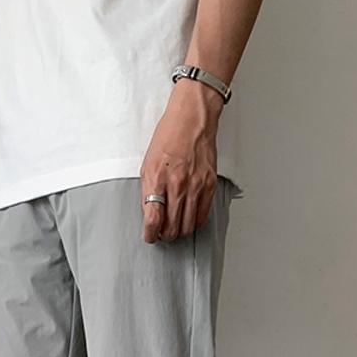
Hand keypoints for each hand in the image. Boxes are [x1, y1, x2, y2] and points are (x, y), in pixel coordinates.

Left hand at [139, 81, 222, 243]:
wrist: (192, 119)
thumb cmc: (168, 137)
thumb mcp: (147, 164)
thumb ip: (148, 191)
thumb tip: (149, 215)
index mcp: (157, 178)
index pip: (153, 220)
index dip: (150, 234)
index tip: (149, 236)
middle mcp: (177, 184)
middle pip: (171, 227)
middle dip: (164, 234)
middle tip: (162, 231)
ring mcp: (195, 185)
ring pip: (187, 226)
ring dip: (179, 231)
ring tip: (175, 225)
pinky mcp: (209, 184)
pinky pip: (202, 216)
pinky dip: (194, 222)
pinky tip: (188, 216)